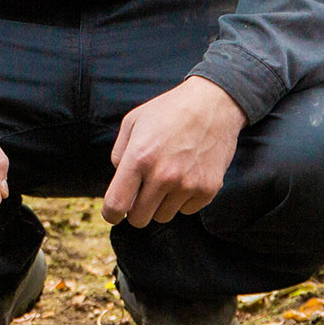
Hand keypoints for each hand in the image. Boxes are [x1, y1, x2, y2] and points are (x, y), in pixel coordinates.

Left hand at [101, 76, 246, 227]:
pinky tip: (186, 176)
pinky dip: (183, 200)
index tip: (113, 213)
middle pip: (139, 219)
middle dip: (135, 211)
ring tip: (166, 178)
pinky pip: (187, 211)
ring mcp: (188, 185)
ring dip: (160, 204)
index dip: (111, 213)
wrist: (212, 105)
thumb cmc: (168, 112)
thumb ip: (118, 155)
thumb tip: (119, 184)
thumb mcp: (132, 123)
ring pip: (163, 217)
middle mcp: (163, 175)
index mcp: (139, 158)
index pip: (116, 204)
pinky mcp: (209, 189)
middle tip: (140, 195)